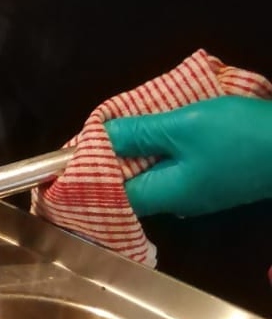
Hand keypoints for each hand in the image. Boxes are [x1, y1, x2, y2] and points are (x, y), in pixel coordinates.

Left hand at [105, 97, 271, 217]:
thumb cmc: (240, 135)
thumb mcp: (183, 126)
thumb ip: (140, 132)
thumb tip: (101, 137)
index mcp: (169, 195)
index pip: (115, 192)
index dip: (94, 169)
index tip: (78, 145)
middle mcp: (181, 201)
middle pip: (135, 180)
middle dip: (118, 153)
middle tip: (105, 123)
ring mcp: (200, 190)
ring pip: (157, 169)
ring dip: (142, 145)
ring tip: (130, 117)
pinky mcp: (215, 178)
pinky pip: (177, 163)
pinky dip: (165, 144)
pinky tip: (163, 122)